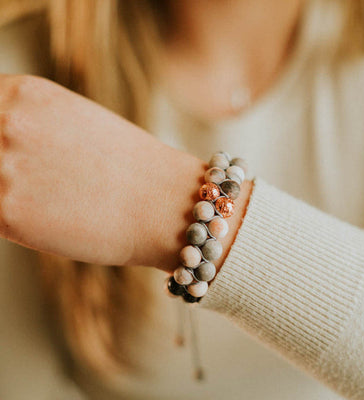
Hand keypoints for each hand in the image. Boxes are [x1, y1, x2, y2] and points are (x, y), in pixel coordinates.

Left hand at [0, 74, 251, 272]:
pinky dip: (9, 218)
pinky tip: (43, 218)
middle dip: (2, 166)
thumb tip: (4, 140)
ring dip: (6, 193)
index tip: (9, 151)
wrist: (166, 206)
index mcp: (26, 92)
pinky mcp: (6, 213)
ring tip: (46, 200)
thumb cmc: (131, 168)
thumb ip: (28, 126)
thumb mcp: (74, 124)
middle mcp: (7, 120)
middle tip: (38, 181)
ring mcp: (2, 166)